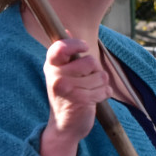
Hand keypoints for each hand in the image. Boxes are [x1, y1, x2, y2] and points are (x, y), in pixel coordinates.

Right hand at [39, 37, 109, 155]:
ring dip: (101, 84)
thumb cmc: (66, 95)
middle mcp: (55, 76)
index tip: (84, 47)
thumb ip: (66, 54)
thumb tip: (67, 30)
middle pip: (89, 61)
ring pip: (99, 75)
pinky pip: (103, 89)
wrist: (64, 126)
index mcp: (51, 65)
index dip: (76, 44)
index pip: (60, 47)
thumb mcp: (62, 73)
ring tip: (91, 91)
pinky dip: (104, 94)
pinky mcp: (79, 100)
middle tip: (88, 81)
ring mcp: (66, 89)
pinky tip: (95, 99)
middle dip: (95, 70)